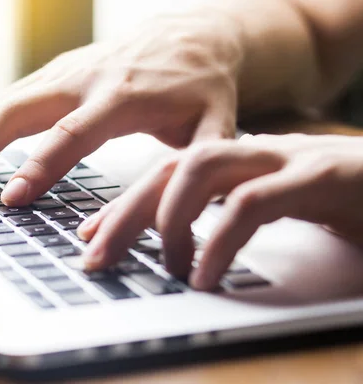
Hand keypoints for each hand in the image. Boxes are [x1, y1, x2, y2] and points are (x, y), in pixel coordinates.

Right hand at [0, 11, 243, 205]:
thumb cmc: (202, 86)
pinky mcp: (59, 71)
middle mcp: (87, 78)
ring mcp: (68, 70)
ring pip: (9, 102)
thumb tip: (175, 217)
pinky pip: (15, 98)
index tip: (12, 197)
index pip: (73, 134)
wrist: (195, 35)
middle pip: (21, 109)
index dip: (41, 166)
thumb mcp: (217, 126)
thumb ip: (198, 167)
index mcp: (125, 96)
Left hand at [77, 134, 362, 290]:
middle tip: (96, 256)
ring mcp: (286, 159)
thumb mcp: (277, 209)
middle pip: (170, 168)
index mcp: (240, 161)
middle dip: (125, 212)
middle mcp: (254, 153)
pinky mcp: (321, 178)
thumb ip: (228, 219)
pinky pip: (252, 203)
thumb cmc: (346, 199)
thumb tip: (182, 251)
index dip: (124, 204)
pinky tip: (205, 273)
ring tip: (164, 265)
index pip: (165, 174)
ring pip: (201, 168)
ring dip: (169, 218)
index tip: (89, 234)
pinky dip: (220, 239)